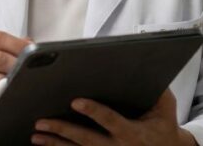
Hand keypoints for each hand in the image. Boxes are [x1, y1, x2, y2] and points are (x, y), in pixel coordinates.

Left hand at [29, 89, 196, 145]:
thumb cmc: (163, 127)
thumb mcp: (166, 108)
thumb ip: (158, 90)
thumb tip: (147, 65)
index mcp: (132, 132)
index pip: (109, 120)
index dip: (93, 111)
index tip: (76, 101)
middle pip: (85, 138)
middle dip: (63, 129)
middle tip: (43, 121)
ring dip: (55, 142)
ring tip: (36, 134)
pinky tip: (44, 143)